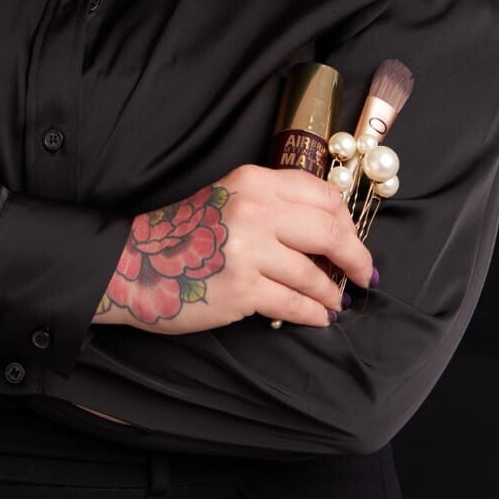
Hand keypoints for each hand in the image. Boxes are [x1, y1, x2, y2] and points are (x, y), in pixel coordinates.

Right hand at [93, 164, 375, 335]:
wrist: (135, 265)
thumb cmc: (184, 235)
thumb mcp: (228, 199)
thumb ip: (274, 204)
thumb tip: (331, 232)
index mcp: (254, 181)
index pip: (323, 196)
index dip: (347, 222)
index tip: (352, 241)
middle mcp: (254, 209)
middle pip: (330, 232)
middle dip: (355, 258)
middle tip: (363, 275)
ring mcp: (249, 249)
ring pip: (313, 274)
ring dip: (331, 293)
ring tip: (334, 302)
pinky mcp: (242, 288)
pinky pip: (294, 304)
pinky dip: (312, 314)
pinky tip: (319, 318)